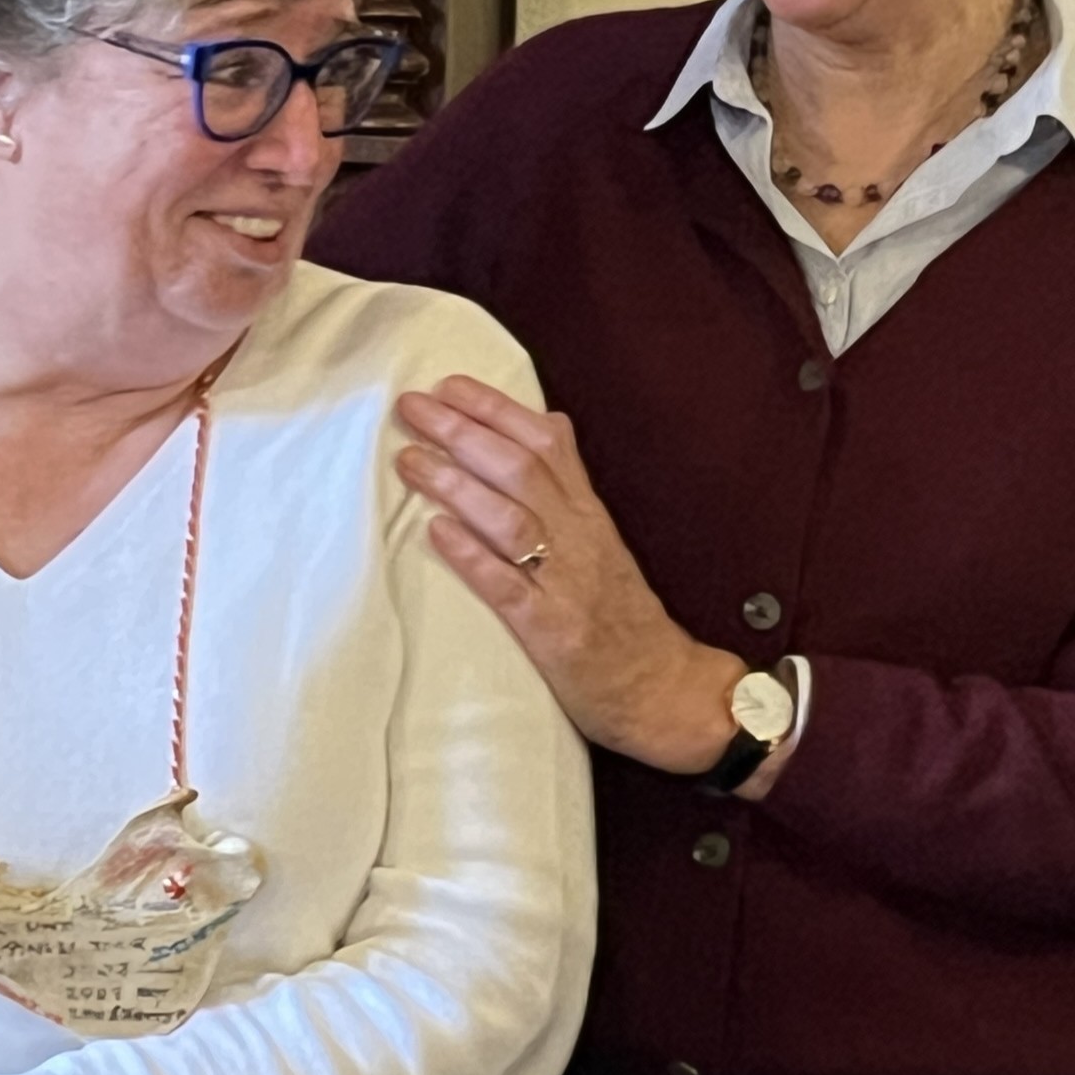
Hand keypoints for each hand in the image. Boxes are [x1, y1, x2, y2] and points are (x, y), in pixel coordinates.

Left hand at [394, 379, 742, 772]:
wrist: (665, 689)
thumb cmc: (625, 618)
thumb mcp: (604, 540)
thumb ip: (573, 488)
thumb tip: (550, 424)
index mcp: (589, 514)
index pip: (546, 442)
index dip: (496, 409)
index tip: (448, 385)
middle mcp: (579, 537)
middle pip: (520, 468)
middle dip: (462, 432)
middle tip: (412, 408)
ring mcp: (566, 583)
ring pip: (511, 518)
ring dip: (457, 485)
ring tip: (410, 462)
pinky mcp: (552, 630)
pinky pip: (508, 586)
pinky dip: (472, 555)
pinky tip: (436, 532)